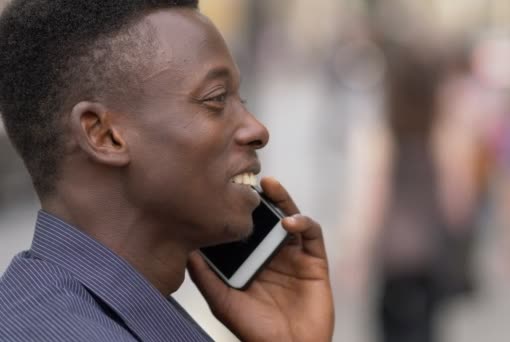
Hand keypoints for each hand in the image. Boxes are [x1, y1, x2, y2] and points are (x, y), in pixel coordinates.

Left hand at [187, 177, 333, 341]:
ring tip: (269, 185)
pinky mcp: (315, 260)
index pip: (245, 226)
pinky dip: (303, 222)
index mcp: (251, 260)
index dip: (238, 208)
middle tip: (248, 178)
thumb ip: (206, 276)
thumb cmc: (254, 330)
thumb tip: (186, 249)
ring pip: (290, 217)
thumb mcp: (223, 302)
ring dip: (282, 199)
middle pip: (268, 216)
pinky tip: (288, 222)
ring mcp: (294, 255)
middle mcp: (273, 253)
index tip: (224, 189)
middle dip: (260, 197)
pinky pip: (312, 233)